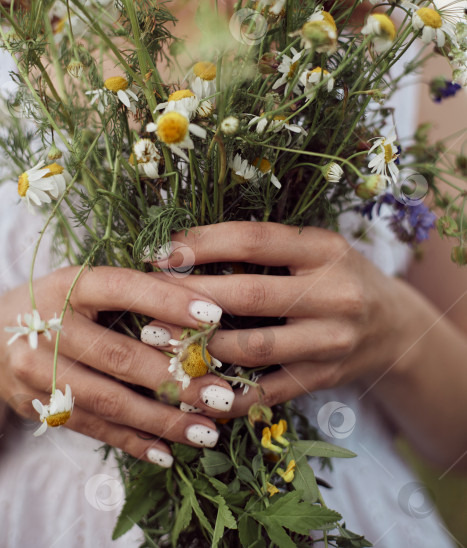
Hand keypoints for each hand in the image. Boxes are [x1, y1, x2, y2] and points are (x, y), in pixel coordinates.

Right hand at [0, 266, 234, 464]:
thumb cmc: (58, 302)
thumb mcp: (89, 283)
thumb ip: (139, 290)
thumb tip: (205, 301)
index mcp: (71, 285)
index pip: (124, 288)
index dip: (168, 302)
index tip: (214, 317)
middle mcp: (50, 327)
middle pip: (120, 357)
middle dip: (177, 379)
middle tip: (223, 395)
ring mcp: (38, 371)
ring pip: (109, 402)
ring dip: (163, 421)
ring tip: (207, 431)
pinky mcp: (37, 406)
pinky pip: (92, 428)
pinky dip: (132, 441)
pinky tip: (167, 452)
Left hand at [147, 221, 416, 415]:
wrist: (395, 329)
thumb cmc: (339, 278)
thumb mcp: (316, 249)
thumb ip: (267, 248)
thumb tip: (187, 247)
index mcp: (325, 250)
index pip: (255, 240)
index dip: (204, 243)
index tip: (162, 251)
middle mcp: (333, 294)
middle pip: (249, 295)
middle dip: (189, 298)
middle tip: (146, 299)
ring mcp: (331, 341)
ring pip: (254, 349)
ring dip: (200, 347)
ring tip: (160, 341)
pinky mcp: (323, 378)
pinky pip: (267, 391)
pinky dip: (226, 393)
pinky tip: (192, 387)